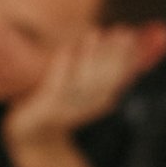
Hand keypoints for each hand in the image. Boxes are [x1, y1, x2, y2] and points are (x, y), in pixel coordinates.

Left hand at [3, 26, 148, 146]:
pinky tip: (66, 48)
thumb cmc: (61, 105)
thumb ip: (99, 69)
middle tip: (122, 31)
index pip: (118, 77)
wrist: (34, 134)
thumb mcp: (84, 90)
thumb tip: (118, 42)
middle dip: (114, 54)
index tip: (131, 35)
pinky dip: (62, 67)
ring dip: (90, 56)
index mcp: (100, 101)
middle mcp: (87, 106)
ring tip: (95, 33)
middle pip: (105, 78)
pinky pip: (56, 85)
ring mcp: (67, 108)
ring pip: (83, 80)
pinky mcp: (47, 108)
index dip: (126, 58)